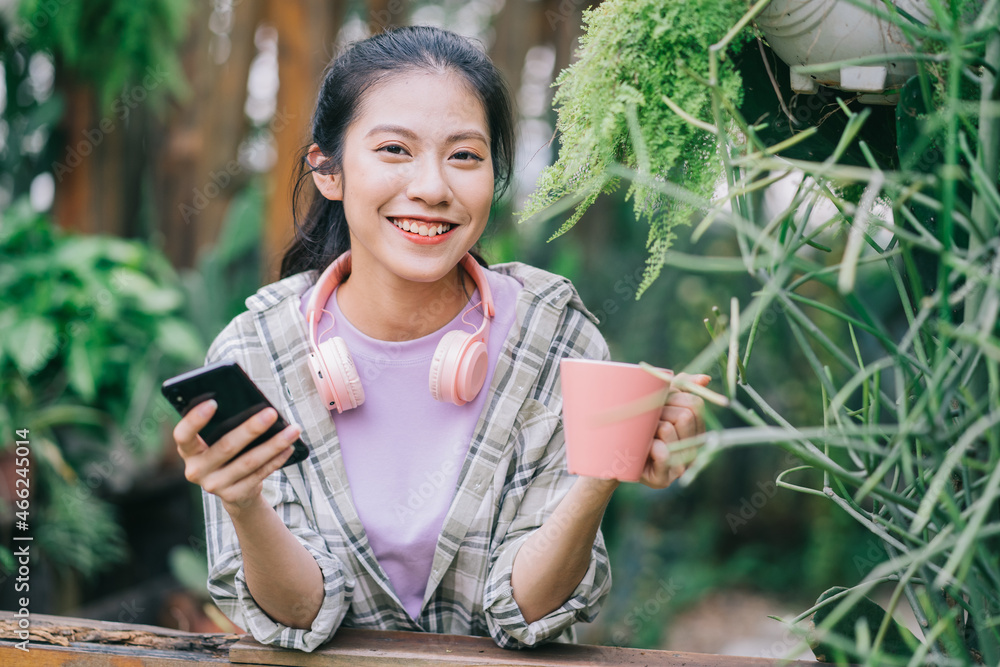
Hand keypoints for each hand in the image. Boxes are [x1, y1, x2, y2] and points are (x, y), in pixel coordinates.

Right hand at [173, 400, 300, 513]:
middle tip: (271, 413)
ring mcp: (214, 485)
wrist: (234, 492)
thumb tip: (253, 406)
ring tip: (292, 430)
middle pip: (225, 447)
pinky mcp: (234, 495)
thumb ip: (223, 426)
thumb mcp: (216, 441)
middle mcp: (196, 470)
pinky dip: (277, 459)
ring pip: (249, 462)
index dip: (195, 419)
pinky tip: (289, 447)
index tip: (213, 402)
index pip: (183, 435)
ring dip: (274, 444)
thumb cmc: (226, 454)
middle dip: (251, 429)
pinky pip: (260, 474)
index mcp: (188, 451)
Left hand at [638, 373, 709, 488]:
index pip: (695, 404)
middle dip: (660, 412)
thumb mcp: (658, 403)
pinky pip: (662, 453)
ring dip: (650, 427)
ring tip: (642, 434)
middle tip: (646, 421)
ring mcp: (680, 467)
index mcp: (696, 431)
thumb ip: (681, 388)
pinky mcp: (663, 480)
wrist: (613, 455)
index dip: (672, 397)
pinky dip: (651, 446)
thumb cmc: (638, 426)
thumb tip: (705, 379)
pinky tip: (643, 447)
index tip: (657, 403)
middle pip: (684, 415)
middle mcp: (693, 450)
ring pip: (668, 429)